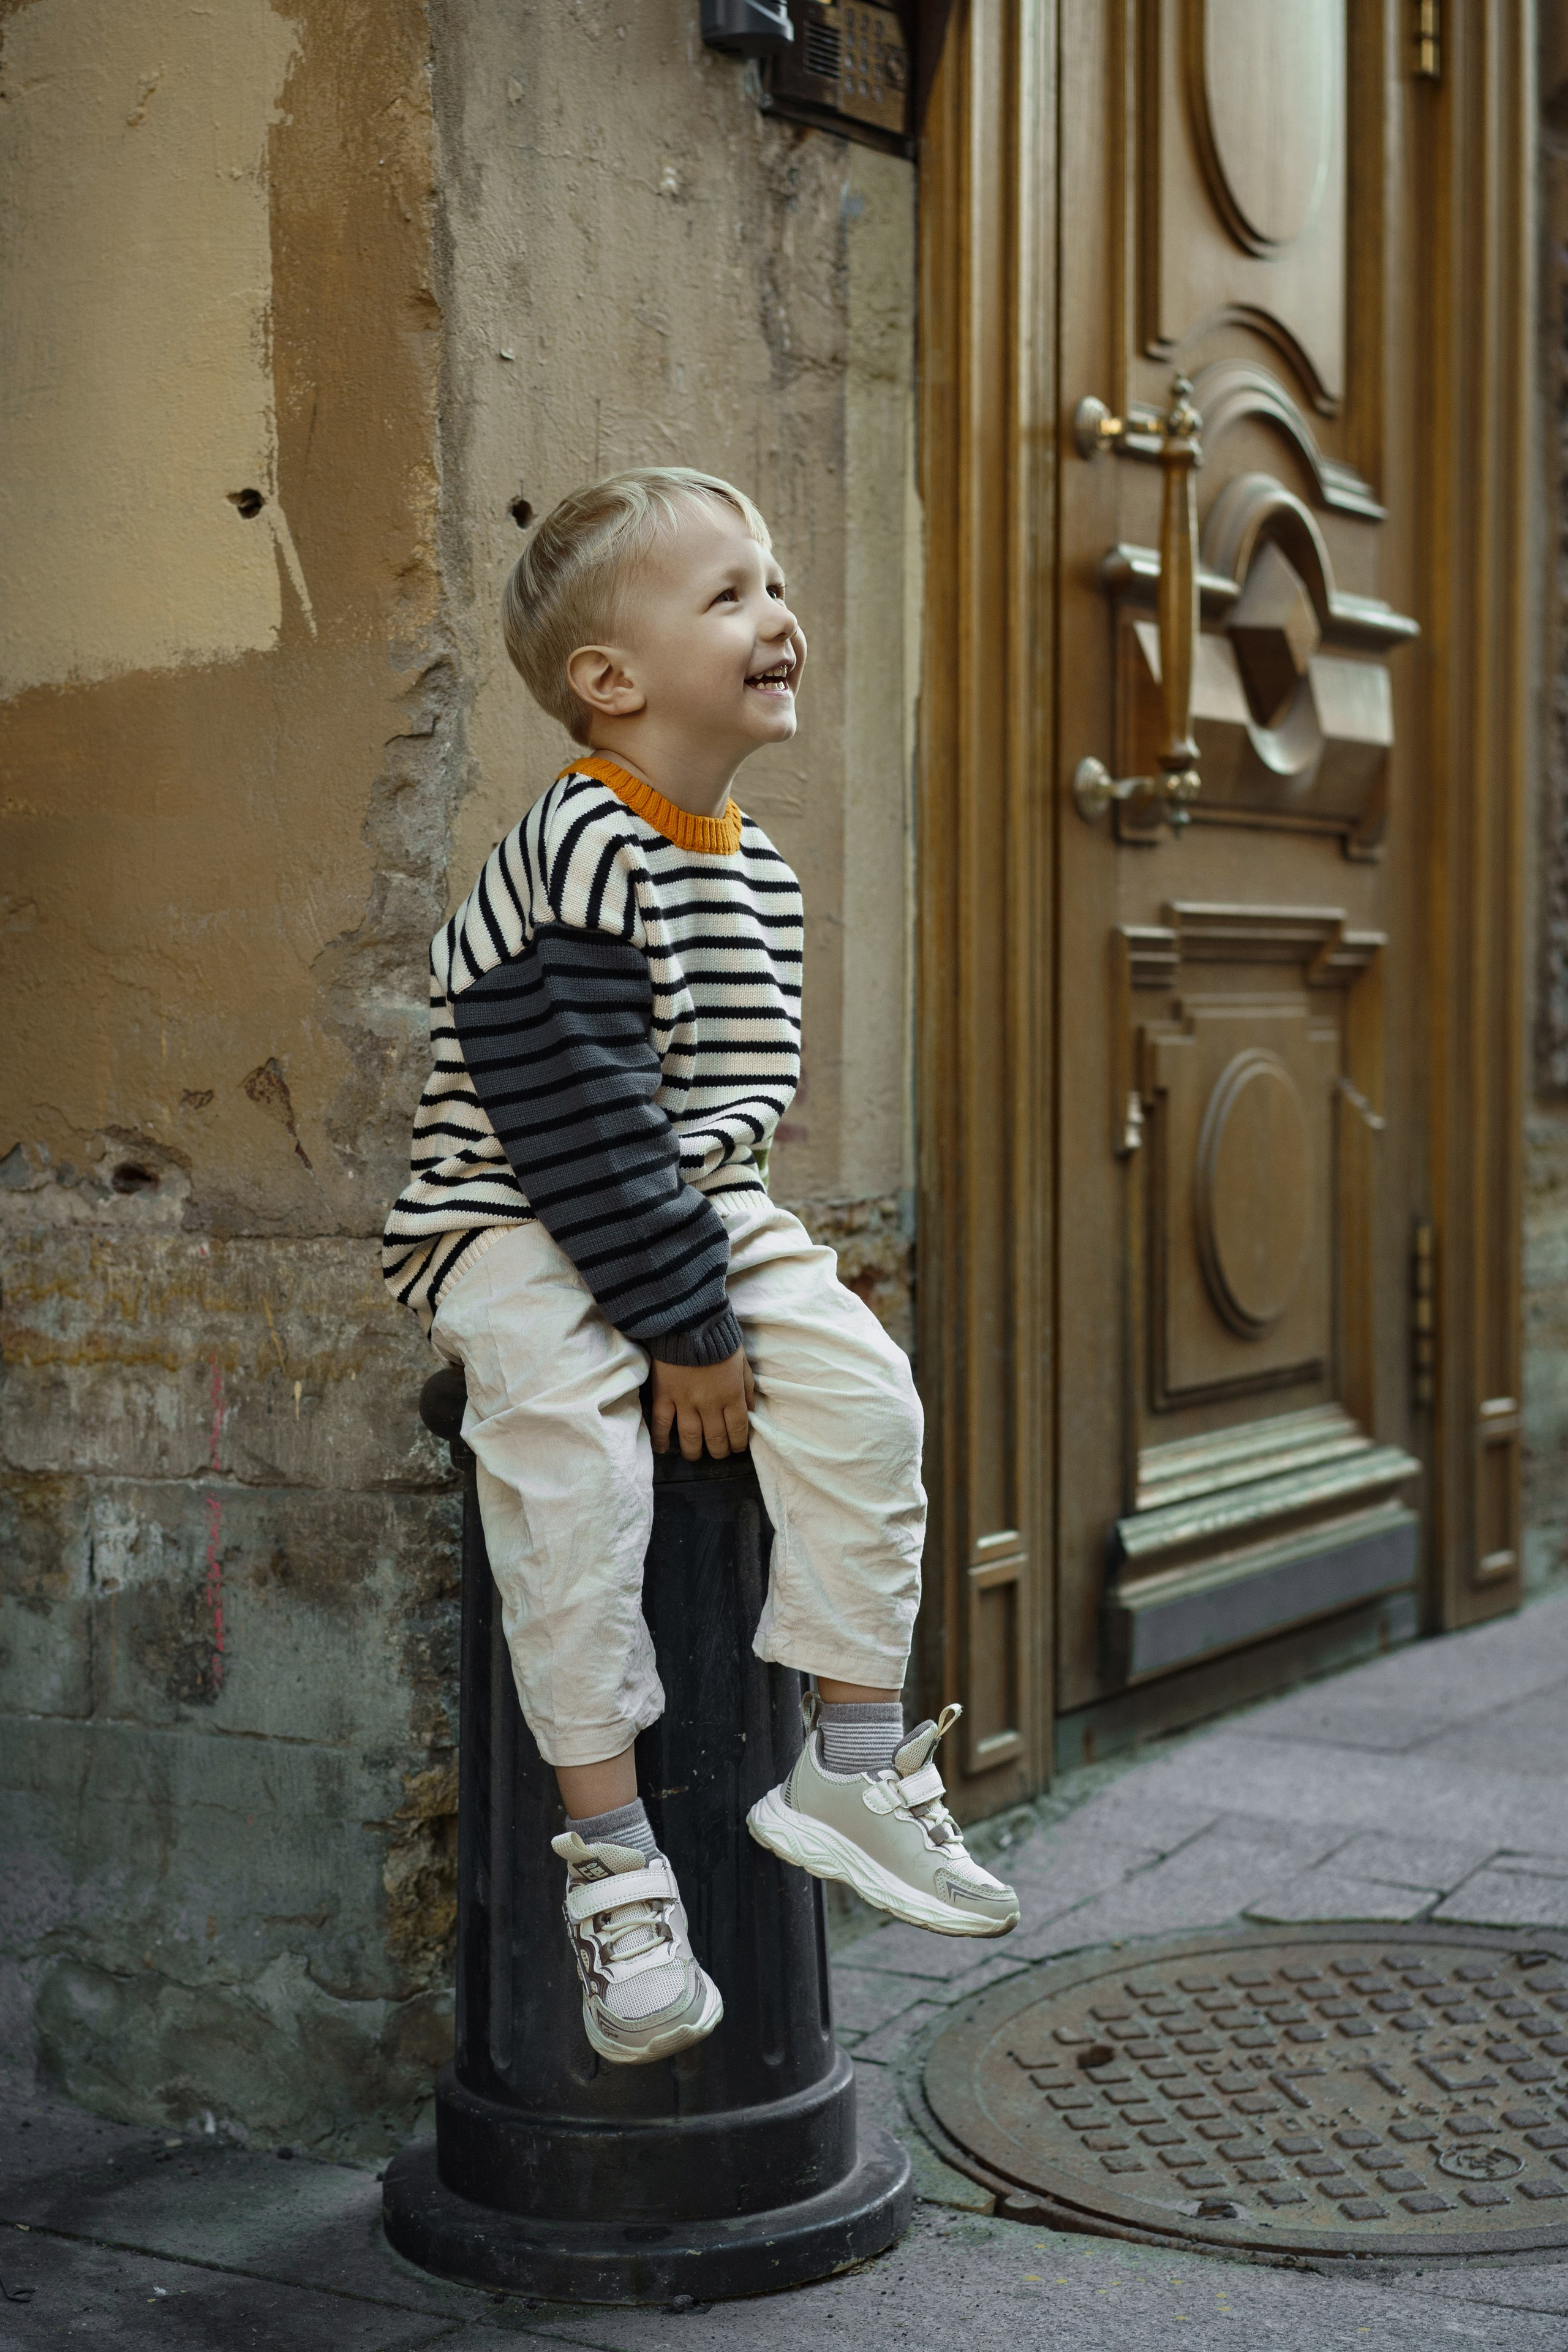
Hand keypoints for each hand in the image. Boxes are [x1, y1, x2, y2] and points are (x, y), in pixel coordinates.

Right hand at [650, 1346, 753, 1460]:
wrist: (689, 1321)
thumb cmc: (719, 1338)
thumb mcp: (742, 1360)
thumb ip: (746, 1386)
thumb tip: (750, 1410)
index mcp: (732, 1394)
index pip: (737, 1429)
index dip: (738, 1443)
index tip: (736, 1448)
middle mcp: (710, 1403)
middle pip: (715, 1438)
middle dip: (719, 1450)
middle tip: (718, 1452)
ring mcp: (685, 1401)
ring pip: (690, 1436)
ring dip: (694, 1451)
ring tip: (695, 1455)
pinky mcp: (664, 1394)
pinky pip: (661, 1422)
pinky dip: (660, 1438)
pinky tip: (662, 1448)